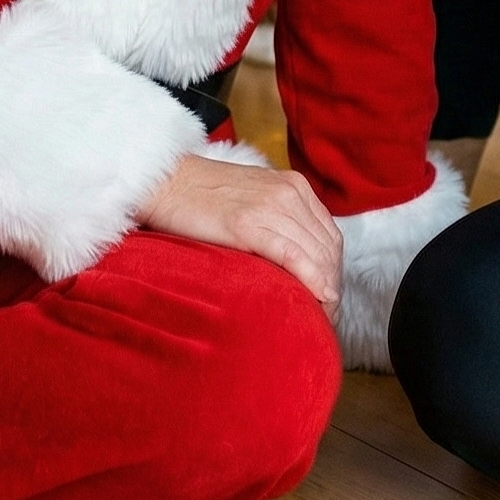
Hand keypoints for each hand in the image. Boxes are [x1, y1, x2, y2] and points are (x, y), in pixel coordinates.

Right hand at [140, 154, 342, 313]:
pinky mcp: (247, 223)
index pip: (330, 236)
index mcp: (293, 186)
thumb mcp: (254, 199)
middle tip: (327, 317)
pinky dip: (310, 278)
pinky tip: (318, 297)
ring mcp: (270, 206)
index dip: (334, 271)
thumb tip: (296, 259)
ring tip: (321, 317)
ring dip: (325, 289)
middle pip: (328, 248)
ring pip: (315, 253)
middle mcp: (289, 193)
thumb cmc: (202, 197)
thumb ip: (278, 219)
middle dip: (333, 285)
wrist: (165, 182)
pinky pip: (291, 254)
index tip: (329, 299)